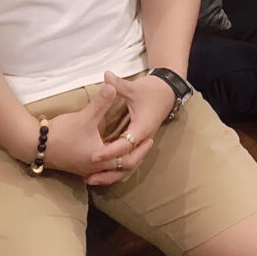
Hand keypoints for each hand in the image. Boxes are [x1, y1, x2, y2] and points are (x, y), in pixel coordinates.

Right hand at [31, 83, 151, 178]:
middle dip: (136, 158)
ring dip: (123, 163)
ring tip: (132, 150)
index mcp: (100, 158)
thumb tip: (112, 84)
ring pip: (111, 173)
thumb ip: (101, 101)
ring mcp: (86, 170)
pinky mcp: (79, 167)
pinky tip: (111, 154)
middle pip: (122, 170)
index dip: (140, 149)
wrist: (35, 145)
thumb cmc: (62, 133)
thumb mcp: (85, 116)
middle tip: (147, 145)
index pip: (127, 159)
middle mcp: (95, 168)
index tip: (151, 139)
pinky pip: (101, 171)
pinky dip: (111, 166)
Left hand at [84, 71, 175, 185]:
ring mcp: (142, 143)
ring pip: (130, 167)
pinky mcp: (140, 143)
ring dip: (112, 175)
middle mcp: (143, 139)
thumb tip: (106, 75)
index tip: (93, 156)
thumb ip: (118, 85)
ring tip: (92, 180)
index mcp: (141, 128)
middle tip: (88, 176)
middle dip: (108, 171)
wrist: (168, 92)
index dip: (108, 151)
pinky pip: (130, 162)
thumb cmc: (151, 90)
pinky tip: (103, 172)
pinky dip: (118, 169)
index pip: (124, 146)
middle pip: (128, 164)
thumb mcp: (134, 88)